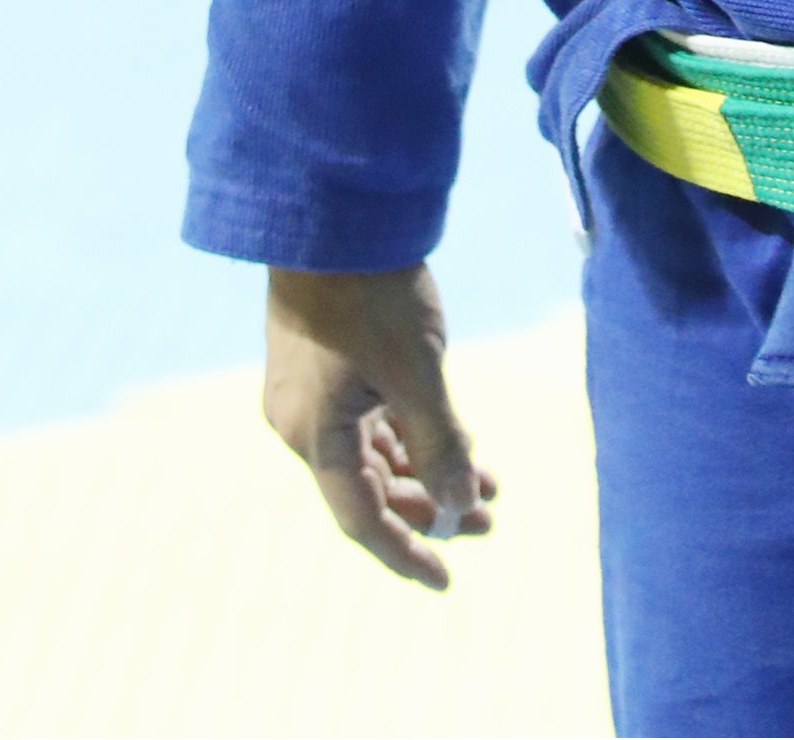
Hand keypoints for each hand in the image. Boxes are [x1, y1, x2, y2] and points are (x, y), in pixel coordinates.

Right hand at [263, 263, 495, 589]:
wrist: (333, 211)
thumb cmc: (373, 290)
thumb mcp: (418, 369)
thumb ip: (440, 443)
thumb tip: (462, 511)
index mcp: (314, 435)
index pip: (362, 519)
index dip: (407, 553)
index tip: (447, 581)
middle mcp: (303, 423)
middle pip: (372, 488)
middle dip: (433, 506)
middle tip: (490, 520)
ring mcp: (312, 393)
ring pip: (375, 453)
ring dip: (429, 468)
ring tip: (488, 484)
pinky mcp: (324, 364)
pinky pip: (370, 419)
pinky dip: (412, 433)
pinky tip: (458, 440)